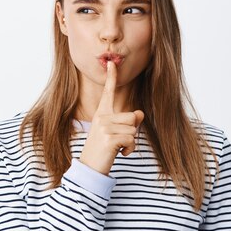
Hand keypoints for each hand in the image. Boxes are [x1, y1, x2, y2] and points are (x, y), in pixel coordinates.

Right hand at [78, 59, 144, 175]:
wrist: (89, 168)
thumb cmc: (102, 151)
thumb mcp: (114, 134)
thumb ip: (127, 122)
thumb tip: (140, 113)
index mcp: (101, 114)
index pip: (108, 92)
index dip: (111, 77)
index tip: (112, 62)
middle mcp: (101, 117)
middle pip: (132, 116)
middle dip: (132, 131)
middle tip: (118, 141)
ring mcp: (104, 127)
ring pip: (133, 129)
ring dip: (131, 142)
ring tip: (117, 148)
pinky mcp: (109, 138)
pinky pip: (132, 140)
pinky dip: (130, 150)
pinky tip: (119, 154)